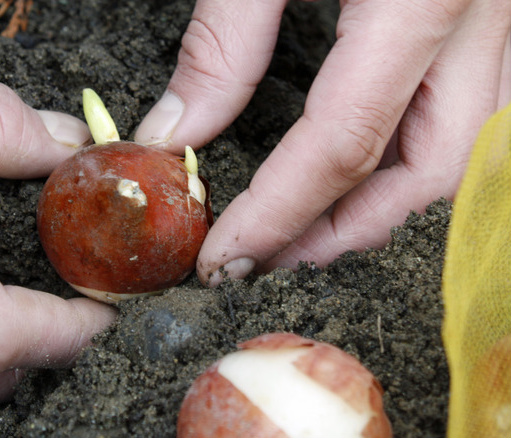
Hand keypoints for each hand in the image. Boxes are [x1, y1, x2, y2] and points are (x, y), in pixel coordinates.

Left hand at [135, 0, 510, 284]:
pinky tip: (368, 166)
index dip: (281, 214)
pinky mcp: (494, 8)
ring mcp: (506, 13)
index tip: (227, 256)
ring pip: (467, 150)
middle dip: (347, 230)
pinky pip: (477, 109)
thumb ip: (227, 38)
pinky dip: (419, 155)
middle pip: (430, 170)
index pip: (344, 144)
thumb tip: (181, 130)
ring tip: (313, 229)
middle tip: (273, 256)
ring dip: (390, 204)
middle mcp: (485, 13)